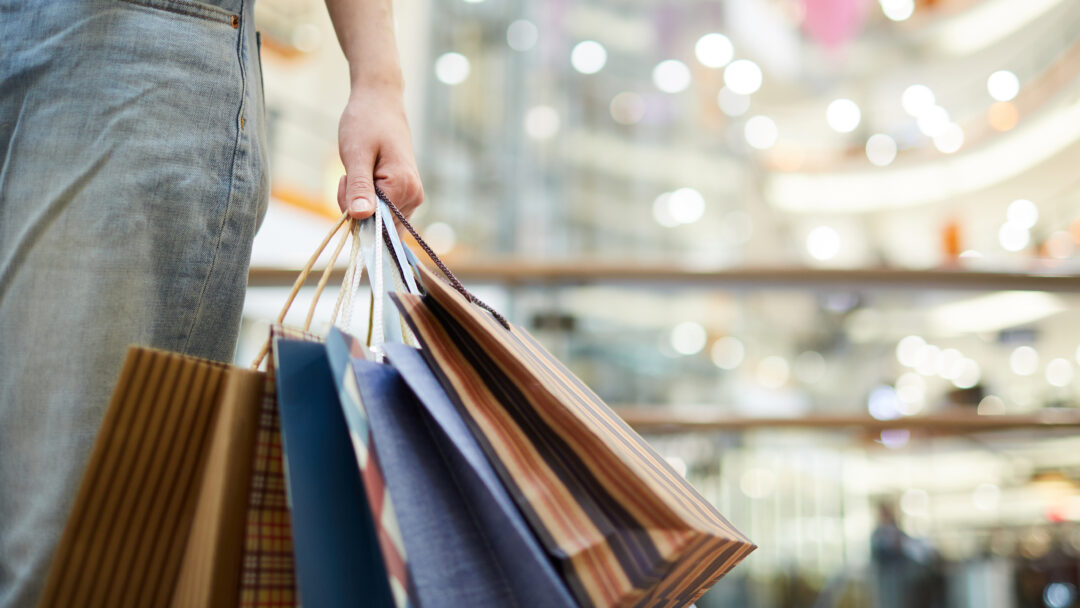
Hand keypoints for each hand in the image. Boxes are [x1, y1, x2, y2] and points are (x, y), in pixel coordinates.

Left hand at [336, 87, 423, 219]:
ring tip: (357, 172)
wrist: (380, 102)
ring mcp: (411, 197)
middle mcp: (413, 197)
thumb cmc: (366, 122)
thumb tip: (360, 217)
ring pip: (378, 220)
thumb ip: (360, 187)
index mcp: (404, 187)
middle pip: (378, 226)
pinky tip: (363, 178)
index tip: (346, 183)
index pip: (376, 224)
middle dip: (355, 208)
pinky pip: (382, 211)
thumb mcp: (356, 154)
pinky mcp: (405, 195)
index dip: (354, 212)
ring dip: (359, 203)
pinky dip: (366, 200)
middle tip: (348, 176)